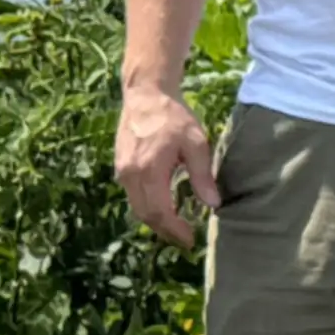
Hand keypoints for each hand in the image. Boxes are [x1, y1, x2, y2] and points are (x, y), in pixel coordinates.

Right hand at [114, 86, 219, 246]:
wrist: (145, 95)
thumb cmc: (174, 117)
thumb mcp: (196, 143)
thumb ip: (202, 175)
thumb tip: (213, 204)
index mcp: (149, 170)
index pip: (160, 211)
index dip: (175, 230)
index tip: (190, 240)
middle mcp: (130, 174)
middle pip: (146, 215)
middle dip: (166, 231)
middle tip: (185, 240)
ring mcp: (122, 172)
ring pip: (137, 208)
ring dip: (156, 222)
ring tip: (176, 229)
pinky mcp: (120, 168)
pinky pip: (133, 196)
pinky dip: (148, 208)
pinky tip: (164, 209)